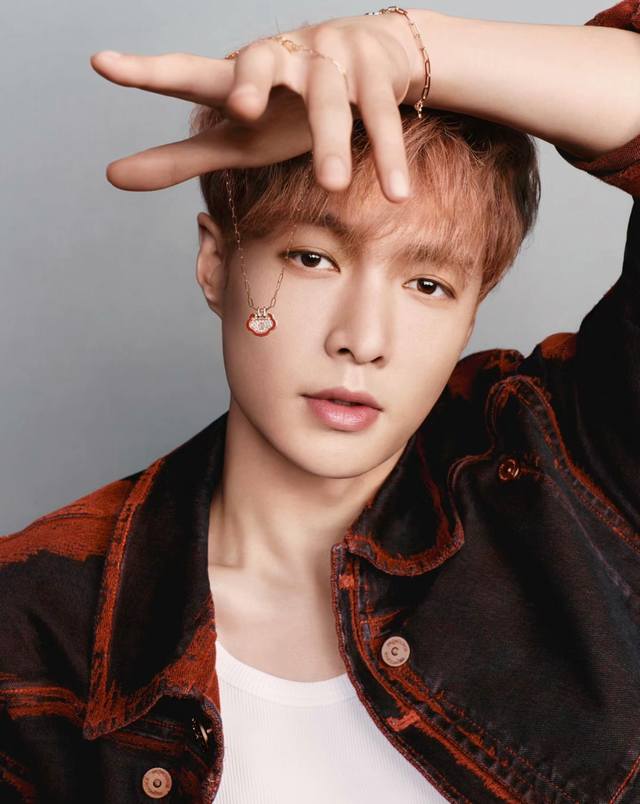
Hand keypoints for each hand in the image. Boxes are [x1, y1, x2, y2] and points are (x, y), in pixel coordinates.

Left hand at [90, 12, 424, 202]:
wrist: (372, 62)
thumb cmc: (288, 110)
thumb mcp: (235, 138)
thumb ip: (178, 158)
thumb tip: (110, 177)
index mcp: (239, 77)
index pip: (189, 73)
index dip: (147, 72)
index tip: (102, 64)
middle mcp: (281, 59)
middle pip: (262, 65)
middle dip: (253, 82)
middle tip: (241, 108)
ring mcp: (329, 61)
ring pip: (328, 102)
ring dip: (332, 143)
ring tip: (335, 185)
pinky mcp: (374, 73)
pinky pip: (380, 117)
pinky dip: (388, 155)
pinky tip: (397, 194)